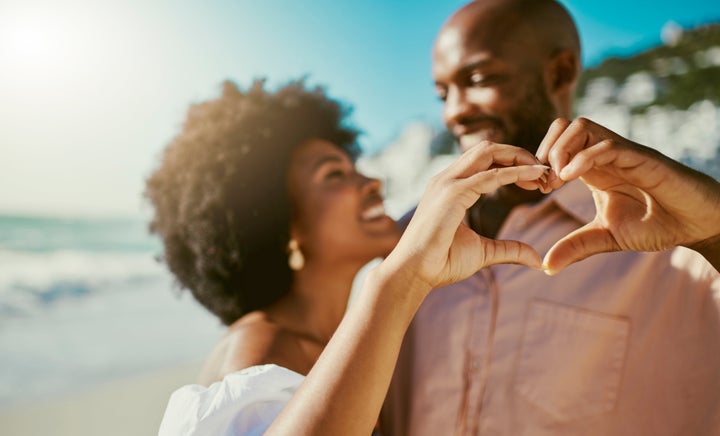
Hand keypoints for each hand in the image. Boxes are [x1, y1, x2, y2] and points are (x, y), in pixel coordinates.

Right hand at [382, 142, 546, 292]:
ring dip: (519, 158)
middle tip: (545, 173)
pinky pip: (489, 176)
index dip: (513, 164)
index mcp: (451, 186)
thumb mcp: (483, 253)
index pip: (485, 160)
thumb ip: (509, 250)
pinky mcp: (452, 194)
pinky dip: (514, 173)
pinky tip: (534, 177)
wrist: (414, 272)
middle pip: (488, 148)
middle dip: (519, 154)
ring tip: (543, 173)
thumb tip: (538, 260)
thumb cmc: (440, 262)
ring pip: (488, 152)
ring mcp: (447, 183)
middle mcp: (447, 178)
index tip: (537, 181)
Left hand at [536, 117, 719, 273]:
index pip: (557, 144)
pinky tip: (570, 178)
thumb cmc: (657, 225)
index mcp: (594, 169)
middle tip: (544, 183)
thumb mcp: (607, 237)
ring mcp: (623, 153)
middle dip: (545, 150)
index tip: (535, 189)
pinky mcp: (642, 158)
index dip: (539, 162)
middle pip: (564, 127)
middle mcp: (605, 155)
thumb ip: (576, 247)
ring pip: (582, 127)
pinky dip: (583, 157)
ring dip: (561, 149)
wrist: (697, 226)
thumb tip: (545, 266)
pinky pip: (607, 145)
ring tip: (557, 180)